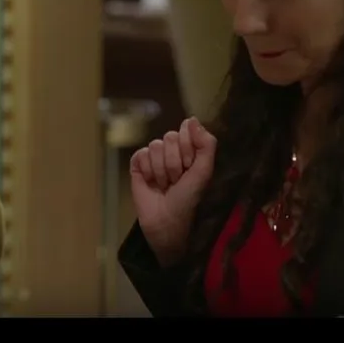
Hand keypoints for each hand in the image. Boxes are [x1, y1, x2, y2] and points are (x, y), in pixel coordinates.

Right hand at [130, 117, 216, 267]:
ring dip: (161, 170)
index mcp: (191, 150)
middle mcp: (172, 152)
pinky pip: (140, 154)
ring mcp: (154, 159)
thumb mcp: (204, 172)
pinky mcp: (137, 167)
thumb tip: (192, 119)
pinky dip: (146, 171)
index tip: (190, 168)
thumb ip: (206, 144)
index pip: (186, 130)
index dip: (188, 149)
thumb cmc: (189, 200)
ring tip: (165, 186)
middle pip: (169, 137)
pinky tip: (150, 183)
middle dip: (174, 163)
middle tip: (177, 181)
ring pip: (154, 146)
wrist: (168, 223)